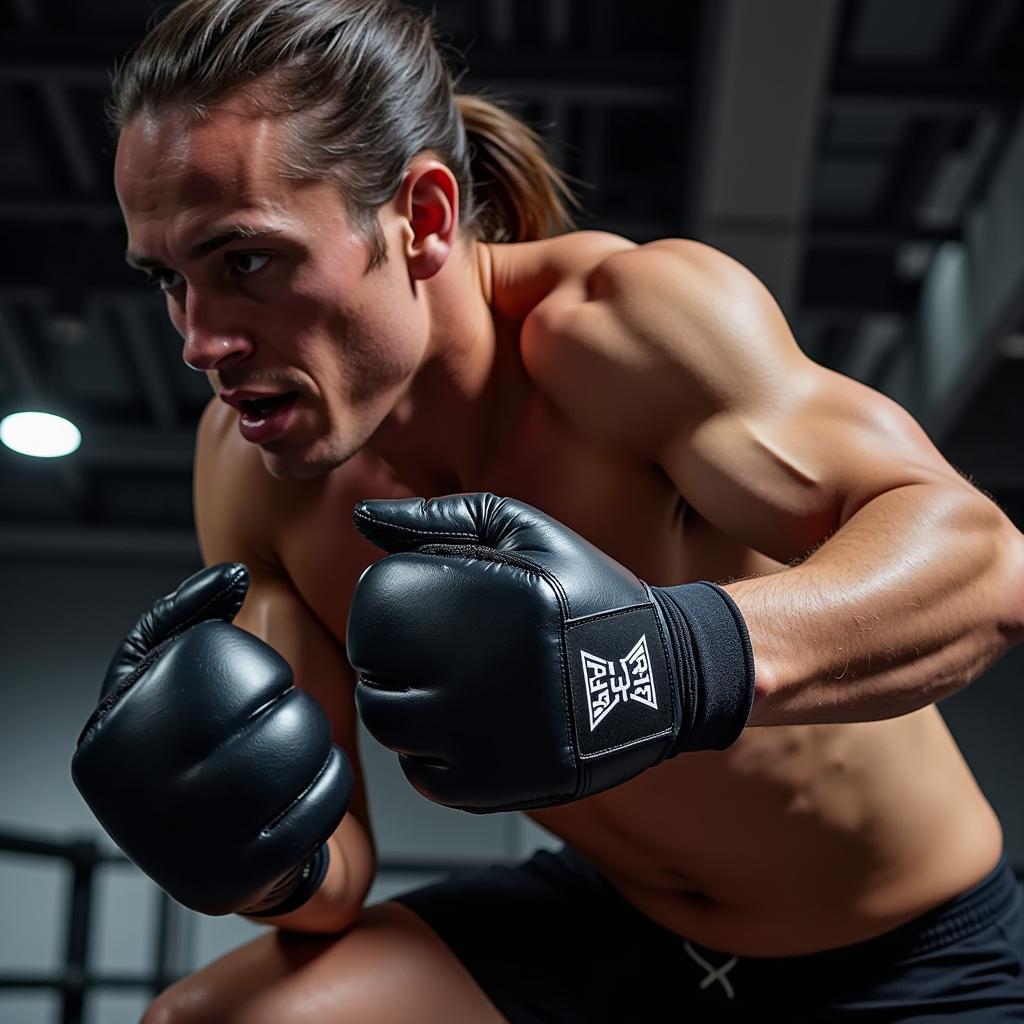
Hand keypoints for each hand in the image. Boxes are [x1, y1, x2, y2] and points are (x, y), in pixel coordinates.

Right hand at [72, 563, 351, 915]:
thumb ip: (194, 614)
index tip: (275, 676)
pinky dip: (328, 791)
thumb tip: (233, 579)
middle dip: (294, 708)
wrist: (260, 831)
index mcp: (109, 738)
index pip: (195, 670)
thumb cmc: (227, 738)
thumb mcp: (192, 666)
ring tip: (305, 749)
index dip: (260, 668)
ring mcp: (178, 848)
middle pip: (245, 716)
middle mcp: (132, 797)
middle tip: (295, 714)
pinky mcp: (230, 885)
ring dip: (315, 746)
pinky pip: (305, 822)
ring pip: (280, 762)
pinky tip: (313, 788)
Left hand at [347, 493, 754, 811]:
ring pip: (395, 734)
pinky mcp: (498, 787)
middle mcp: (480, 678)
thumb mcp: (527, 531)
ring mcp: (487, 740)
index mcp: (487, 607)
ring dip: (408, 711)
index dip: (386, 612)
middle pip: (375, 684)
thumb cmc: (588, 596)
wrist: (658, 677)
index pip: (379, 615)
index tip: (412, 614)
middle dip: (390, 666)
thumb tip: (364, 516)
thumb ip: (444, 518)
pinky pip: (427, 778)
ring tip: (450, 691)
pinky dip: (434, 755)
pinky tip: (471, 727)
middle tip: (428, 656)